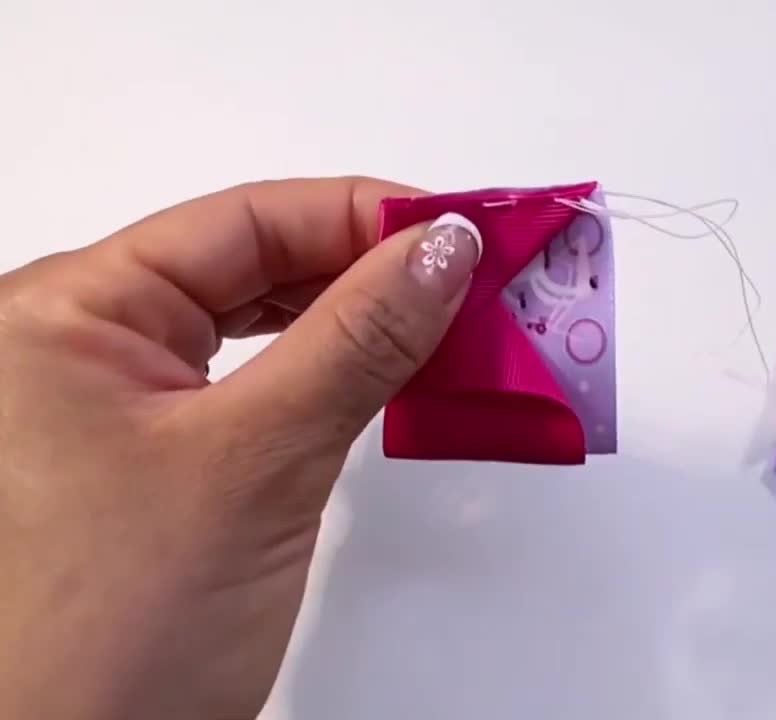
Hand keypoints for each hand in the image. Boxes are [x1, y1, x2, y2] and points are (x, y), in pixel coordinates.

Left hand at [0, 177, 480, 719]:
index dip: (366, 215)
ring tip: (457, 328)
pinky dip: (338, 379)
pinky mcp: (165, 462)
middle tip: (479, 279)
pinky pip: (264, 388)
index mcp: (69, 312)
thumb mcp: (255, 460)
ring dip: (366, 326)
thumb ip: (356, 340)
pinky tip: (398, 379)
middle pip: (258, 266)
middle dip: (376, 270)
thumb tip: (441, 247)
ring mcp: (123, 407)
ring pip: (266, 328)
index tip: (464, 230)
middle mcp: (86, 345)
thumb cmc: (112, 629)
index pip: (247, 221)